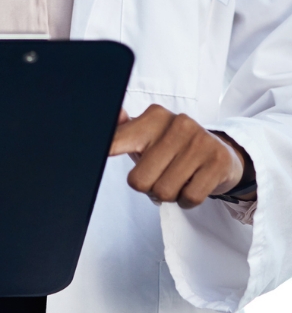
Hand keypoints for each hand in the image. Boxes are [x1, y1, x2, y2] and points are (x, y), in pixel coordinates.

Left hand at [110, 105, 253, 207]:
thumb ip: (124, 131)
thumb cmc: (173, 146)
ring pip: (164, 192)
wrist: (222, 152)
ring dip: (167, 195)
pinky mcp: (217, 162)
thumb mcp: (147, 136)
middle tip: (157, 178)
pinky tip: (190, 186)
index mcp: (153, 116)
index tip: (94, 154)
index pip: (120, 138)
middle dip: (146, 187)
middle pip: (139, 180)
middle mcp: (177, 123)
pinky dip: (186, 201)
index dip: (108, 150)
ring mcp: (199, 142)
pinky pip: (189, 198)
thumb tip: (116, 114)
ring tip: (175, 180)